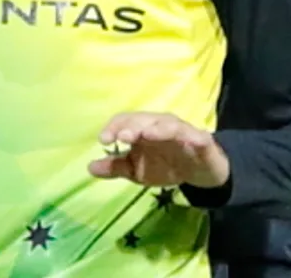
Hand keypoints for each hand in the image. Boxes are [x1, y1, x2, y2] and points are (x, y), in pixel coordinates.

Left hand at [89, 112, 229, 188]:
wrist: (199, 171)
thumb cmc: (165, 164)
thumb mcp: (138, 170)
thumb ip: (116, 167)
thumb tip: (89, 167)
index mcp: (142, 129)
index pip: (125, 121)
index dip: (114, 128)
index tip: (104, 140)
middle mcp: (159, 125)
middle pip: (144, 120)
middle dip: (133, 126)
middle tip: (123, 137)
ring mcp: (180, 131)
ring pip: (168, 125)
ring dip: (157, 129)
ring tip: (147, 135)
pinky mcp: (200, 140)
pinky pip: (196, 136)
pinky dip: (192, 136)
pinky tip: (188, 139)